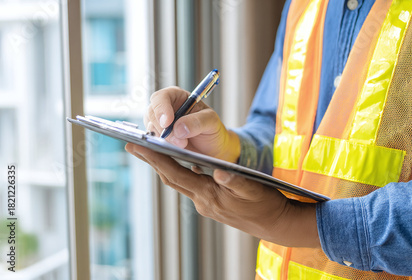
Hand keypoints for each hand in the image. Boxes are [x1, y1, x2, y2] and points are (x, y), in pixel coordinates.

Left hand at [125, 143, 320, 247]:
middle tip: (133, 145)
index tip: (136, 146)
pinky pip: (189, 185)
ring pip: (179, 182)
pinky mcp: (211, 204)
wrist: (275, 223)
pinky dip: (179, 172)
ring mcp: (206, 204)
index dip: (155, 159)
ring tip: (150, 151)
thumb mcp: (253, 188)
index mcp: (210, 196)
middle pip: (171, 178)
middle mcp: (203, 202)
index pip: (176, 174)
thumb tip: (220, 170)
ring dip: (163, 167)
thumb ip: (236, 180)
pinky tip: (177, 163)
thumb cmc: (265, 204)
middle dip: (152, 161)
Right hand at [145, 86, 239, 162]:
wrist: (212, 147)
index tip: (167, 122)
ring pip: (151, 128)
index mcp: (178, 97)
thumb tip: (178, 128)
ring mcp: (160, 124)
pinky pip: (153, 140)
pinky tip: (173, 149)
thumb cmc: (212, 129)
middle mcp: (166, 108)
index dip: (162, 109)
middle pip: (152, 113)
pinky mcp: (159, 138)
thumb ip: (197, 122)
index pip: (162, 97)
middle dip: (163, 128)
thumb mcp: (211, 121)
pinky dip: (161, 145)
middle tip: (179, 141)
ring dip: (164, 139)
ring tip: (182, 145)